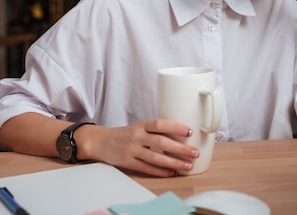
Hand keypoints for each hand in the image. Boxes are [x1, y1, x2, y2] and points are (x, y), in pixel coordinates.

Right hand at [77, 119, 199, 176]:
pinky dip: (160, 171)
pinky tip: (171, 172)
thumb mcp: (140, 126)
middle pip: (161, 143)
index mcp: (142, 124)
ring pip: (156, 158)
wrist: (101, 141)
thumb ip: (156, 130)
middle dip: (180, 149)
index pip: (160, 124)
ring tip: (187, 166)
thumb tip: (180, 135)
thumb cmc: (126, 133)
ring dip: (174, 163)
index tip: (189, 132)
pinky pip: (147, 168)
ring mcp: (132, 150)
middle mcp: (137, 136)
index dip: (175, 127)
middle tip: (194, 153)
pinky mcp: (128, 162)